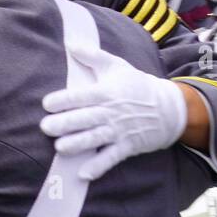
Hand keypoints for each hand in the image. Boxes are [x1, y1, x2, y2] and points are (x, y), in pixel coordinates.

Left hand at [39, 43, 186, 180]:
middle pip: (86, 118)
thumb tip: (71, 42)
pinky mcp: (128, 146)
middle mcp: (111, 112)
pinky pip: (112, 157)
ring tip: (59, 148)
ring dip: (78, 144)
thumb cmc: (137, 85)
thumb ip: (92, 56)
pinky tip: (83, 174)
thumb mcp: (117, 66)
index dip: (64, 100)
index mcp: (106, 92)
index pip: (82, 95)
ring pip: (96, 138)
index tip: (47, 104)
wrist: (171, 108)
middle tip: (45, 127)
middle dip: (65, 123)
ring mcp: (120, 130)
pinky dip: (98, 166)